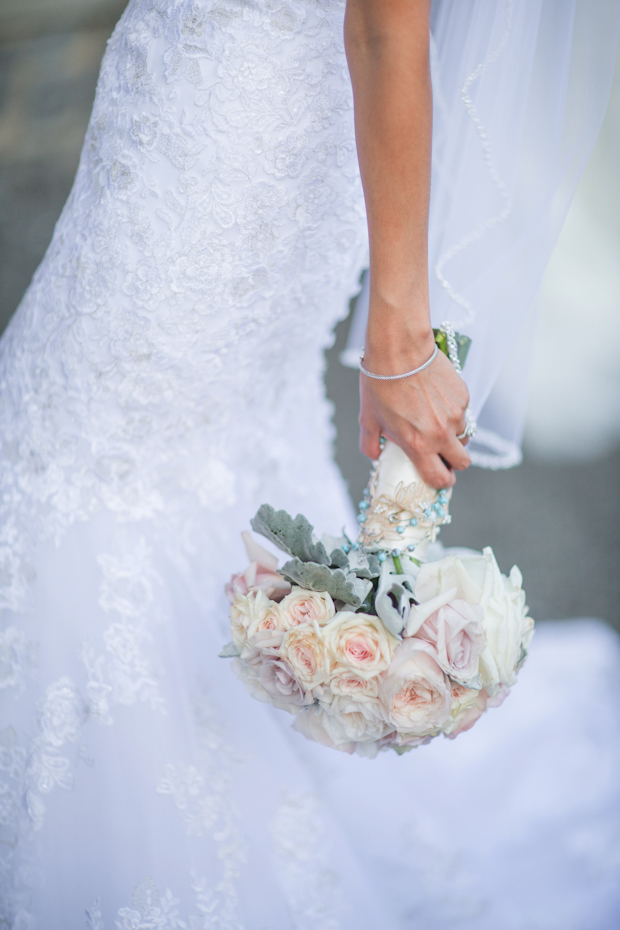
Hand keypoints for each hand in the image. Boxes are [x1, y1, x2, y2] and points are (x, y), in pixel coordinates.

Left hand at [359, 337, 470, 488]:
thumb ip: (370, 444)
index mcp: (418, 445)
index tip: (439, 478)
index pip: (440, 478)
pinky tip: (435, 398)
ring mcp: (455, 415)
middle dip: (454, 462)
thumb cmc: (380, 384)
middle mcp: (441, 434)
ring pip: (462, 435)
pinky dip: (452, 411)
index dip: (442, 482)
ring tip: (432, 418)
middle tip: (442, 454)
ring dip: (452, 434)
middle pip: (462, 462)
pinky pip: (462, 412)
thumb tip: (375, 456)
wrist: (399, 350)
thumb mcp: (368, 419)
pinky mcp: (462, 397)